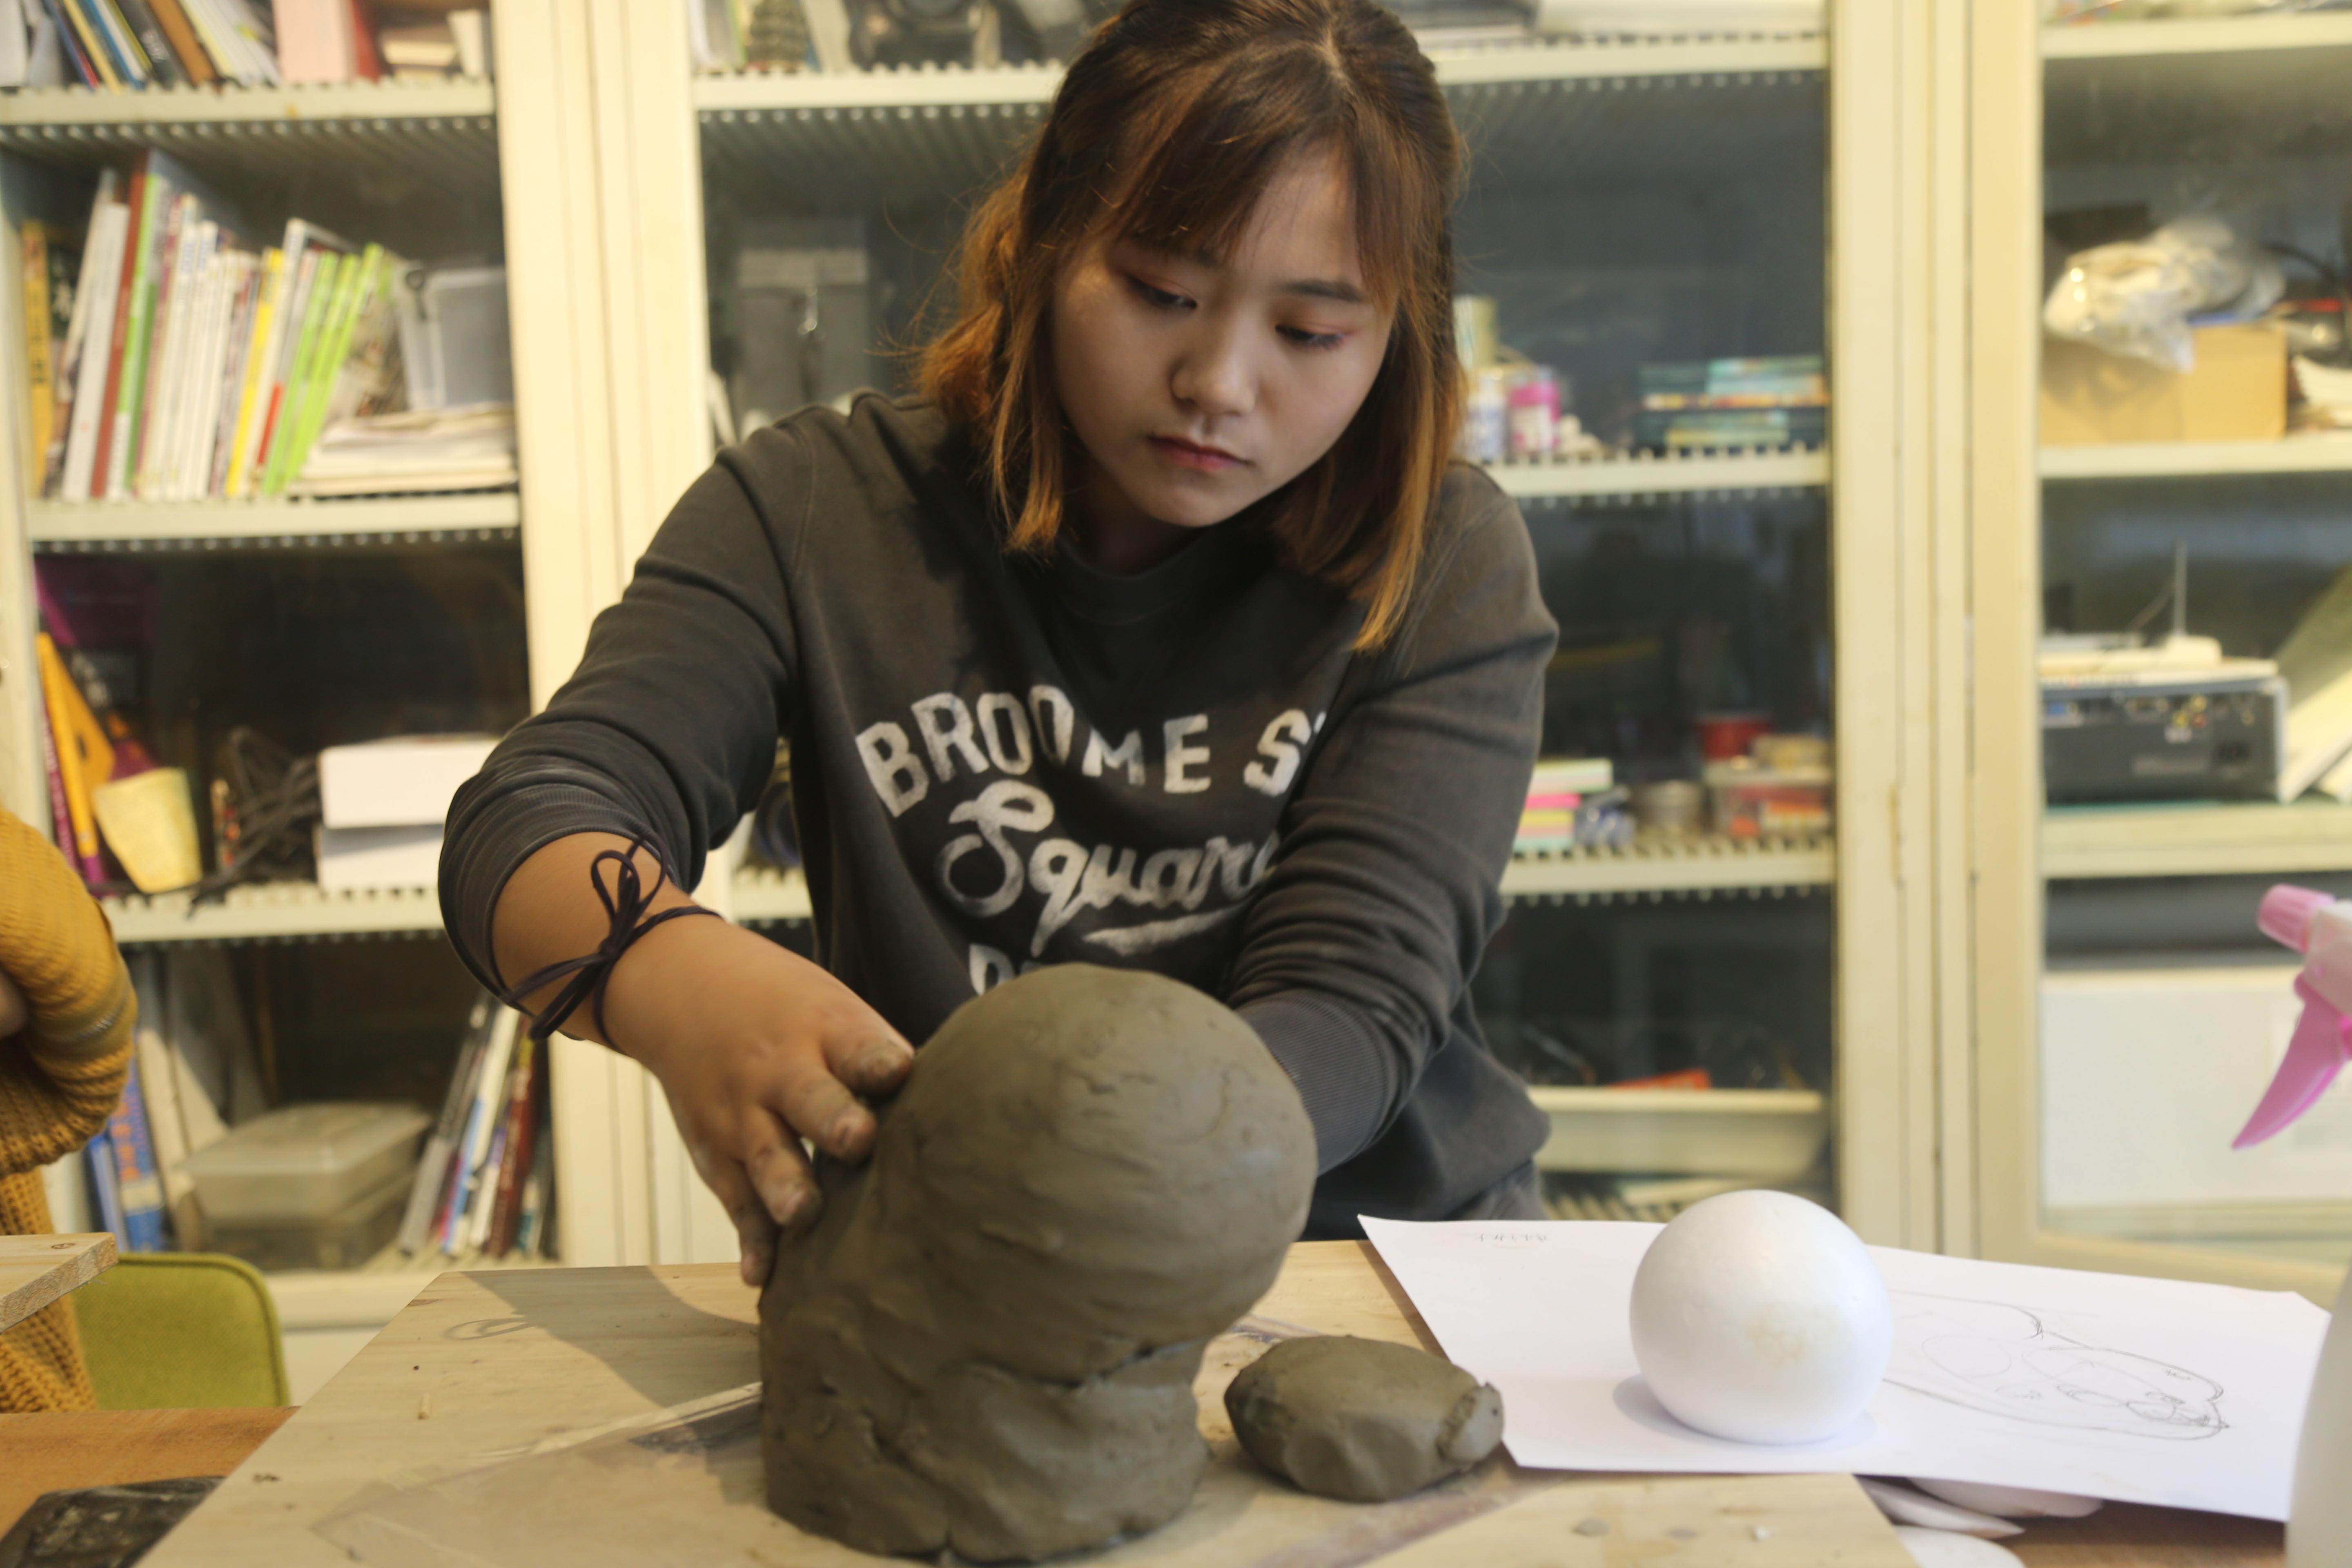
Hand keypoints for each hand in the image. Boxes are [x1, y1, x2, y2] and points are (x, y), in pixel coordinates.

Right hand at [600, 915, 913, 1286]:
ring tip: (803, 1214)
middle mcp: (781, 1073)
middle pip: (810, 1099)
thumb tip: (955, 1110)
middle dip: (835, 1122)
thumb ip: (881, 1059)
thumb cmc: (790, 1011)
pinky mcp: (717, 1155)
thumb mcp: (833, 1010)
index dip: (878, 1060)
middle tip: (858, 1141)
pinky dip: (749, 1239)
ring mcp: (744, 1115)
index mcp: (825, 1032)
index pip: (855, 1046)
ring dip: (787, 1188)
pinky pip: (736, 1201)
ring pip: (769, 1156)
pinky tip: (761, 1274)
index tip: (897, 1071)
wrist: (687, 989)